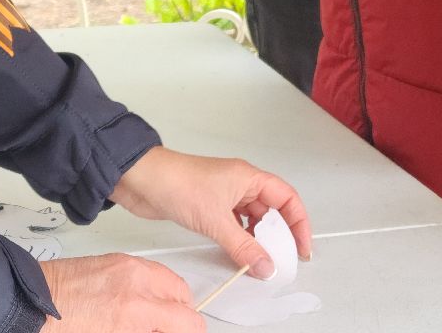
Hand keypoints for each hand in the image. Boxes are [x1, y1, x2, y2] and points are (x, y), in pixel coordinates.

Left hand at [38, 254, 202, 331]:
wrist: (34, 302)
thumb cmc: (63, 328)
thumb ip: (145, 332)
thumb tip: (161, 329)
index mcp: (136, 310)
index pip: (188, 321)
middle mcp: (136, 282)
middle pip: (183, 296)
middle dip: (181, 317)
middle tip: (167, 329)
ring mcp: (127, 265)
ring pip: (169, 280)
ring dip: (169, 299)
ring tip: (153, 318)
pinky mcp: (117, 257)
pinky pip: (149, 270)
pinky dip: (152, 285)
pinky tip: (138, 302)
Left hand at [109, 147, 311, 279]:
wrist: (140, 179)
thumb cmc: (176, 181)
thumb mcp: (216, 220)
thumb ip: (243, 246)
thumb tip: (265, 265)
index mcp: (248, 177)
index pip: (287, 198)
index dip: (299, 223)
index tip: (301, 247)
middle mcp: (239, 184)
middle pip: (272, 210)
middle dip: (279, 234)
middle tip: (281, 258)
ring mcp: (223, 194)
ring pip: (252, 219)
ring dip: (257, 238)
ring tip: (259, 258)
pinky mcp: (208, 205)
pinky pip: (234, 224)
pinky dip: (239, 238)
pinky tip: (237, 251)